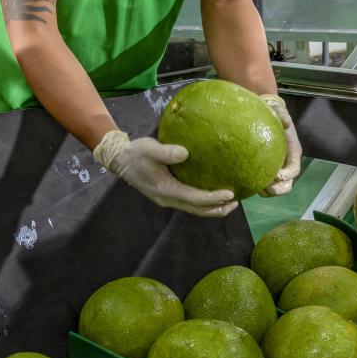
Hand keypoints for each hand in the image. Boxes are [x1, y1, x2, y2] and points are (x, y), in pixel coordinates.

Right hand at [93, 130, 237, 217]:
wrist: (121, 161)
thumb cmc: (136, 153)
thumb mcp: (149, 148)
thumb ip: (166, 152)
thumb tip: (185, 153)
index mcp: (165, 189)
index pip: (194, 198)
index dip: (213, 198)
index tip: (230, 194)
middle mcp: (167, 199)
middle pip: (197, 209)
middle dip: (217, 208)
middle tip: (236, 202)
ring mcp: (167, 199)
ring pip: (194, 209)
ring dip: (212, 208)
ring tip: (230, 203)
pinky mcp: (168, 195)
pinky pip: (189, 203)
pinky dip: (203, 203)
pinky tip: (213, 196)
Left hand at [258, 94, 302, 196]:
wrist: (262, 114)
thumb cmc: (272, 113)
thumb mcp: (278, 110)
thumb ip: (283, 114)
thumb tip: (286, 122)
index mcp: (292, 153)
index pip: (294, 169)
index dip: (288, 175)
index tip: (277, 175)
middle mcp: (285, 164)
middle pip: (287, 185)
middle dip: (278, 189)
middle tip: (266, 187)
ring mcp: (275, 169)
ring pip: (275, 189)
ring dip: (267, 191)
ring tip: (255, 186)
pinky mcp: (263, 170)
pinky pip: (263, 185)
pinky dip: (257, 187)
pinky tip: (246, 183)